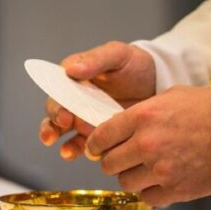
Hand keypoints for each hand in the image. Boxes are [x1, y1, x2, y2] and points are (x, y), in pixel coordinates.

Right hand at [39, 41, 155, 160]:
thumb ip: (95, 59)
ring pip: (63, 131)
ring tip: (67, 151)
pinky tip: (81, 154)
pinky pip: (81, 144)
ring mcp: (83, 116)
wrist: (157, 82)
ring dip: (61, 142)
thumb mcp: (117, 54)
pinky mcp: (95, 132)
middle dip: (53, 125)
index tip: (62, 114)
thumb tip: (70, 69)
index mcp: (74, 76)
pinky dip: (77, 150)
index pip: (56, 89)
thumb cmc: (135, 64)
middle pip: (55, 113)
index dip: (56, 103)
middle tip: (59, 131)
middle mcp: (74, 98)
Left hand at [85, 85, 210, 205]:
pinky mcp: (175, 190)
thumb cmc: (210, 110)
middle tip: (123, 157)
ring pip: (125, 182)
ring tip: (145, 168)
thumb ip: (143, 110)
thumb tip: (121, 124)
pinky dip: (150, 190)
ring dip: (132, 176)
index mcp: (143, 117)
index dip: (96, 143)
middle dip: (113, 160)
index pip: (101, 136)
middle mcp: (147, 144)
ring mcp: (160, 169)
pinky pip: (147, 197)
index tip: (98, 147)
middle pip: (108, 162)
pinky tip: (160, 180)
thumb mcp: (172, 96)